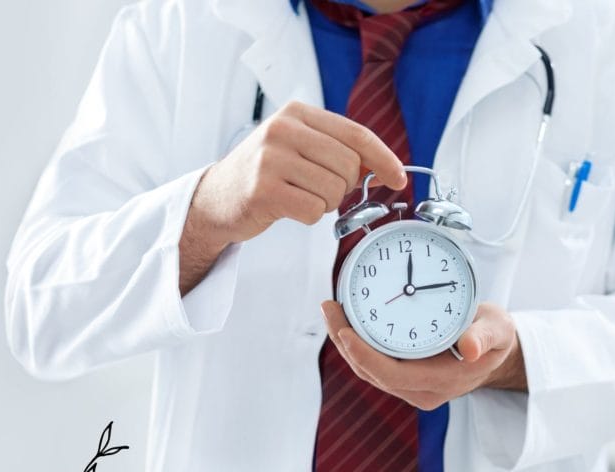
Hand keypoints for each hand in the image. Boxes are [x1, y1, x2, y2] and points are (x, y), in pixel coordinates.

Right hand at [179, 100, 407, 293]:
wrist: (217, 198)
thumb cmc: (265, 173)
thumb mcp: (300, 147)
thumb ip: (339, 150)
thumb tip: (388, 168)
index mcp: (296, 112)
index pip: (356, 134)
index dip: (384, 158)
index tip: (398, 178)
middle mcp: (282, 129)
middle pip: (350, 165)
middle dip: (345, 185)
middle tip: (320, 188)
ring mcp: (270, 159)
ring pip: (334, 190)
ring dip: (325, 202)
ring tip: (300, 196)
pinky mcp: (263, 190)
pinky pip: (314, 209)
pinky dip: (310, 216)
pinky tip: (290, 208)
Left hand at [321, 301, 526, 410]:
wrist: (493, 350)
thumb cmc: (494, 336)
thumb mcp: (498, 329)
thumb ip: (485, 336)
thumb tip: (470, 348)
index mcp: (443, 381)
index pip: (393, 375)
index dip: (364, 356)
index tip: (345, 332)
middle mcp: (422, 390)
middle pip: (372, 372)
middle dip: (345, 343)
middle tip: (330, 307)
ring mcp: (410, 386)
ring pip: (368, 369)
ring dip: (345, 342)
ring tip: (332, 309)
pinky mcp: (403, 376)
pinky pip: (373, 362)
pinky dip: (356, 342)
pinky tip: (346, 319)